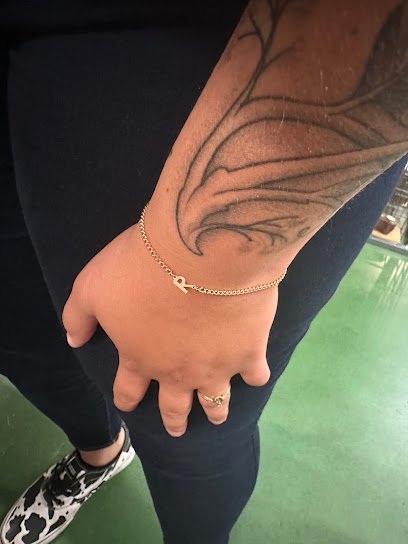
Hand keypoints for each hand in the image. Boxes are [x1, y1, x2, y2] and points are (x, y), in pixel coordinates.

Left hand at [62, 221, 277, 436]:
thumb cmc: (142, 268)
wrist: (202, 252)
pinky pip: (257, 374)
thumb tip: (74, 340)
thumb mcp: (92, 286)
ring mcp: (216, 366)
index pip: (129, 390)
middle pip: (175, 406)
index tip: (130, 403)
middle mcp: (178, 372)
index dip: (128, 399)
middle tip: (177, 429)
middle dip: (174, 420)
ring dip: (216, 411)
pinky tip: (256, 372)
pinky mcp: (250, 351)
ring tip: (218, 416)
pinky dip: (256, 375)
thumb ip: (78, 316)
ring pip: (217, 401)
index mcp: (140, 358)